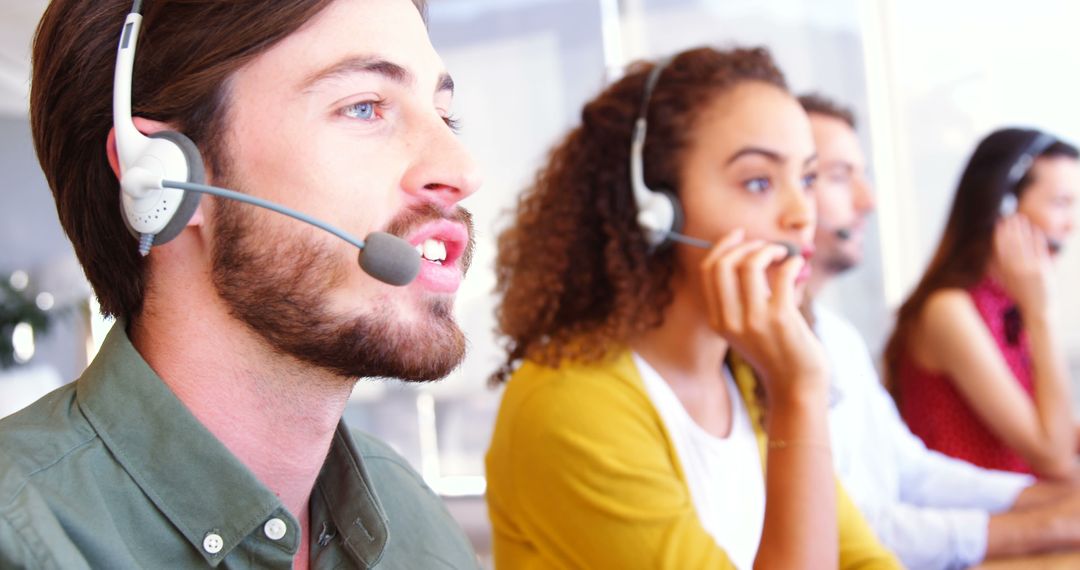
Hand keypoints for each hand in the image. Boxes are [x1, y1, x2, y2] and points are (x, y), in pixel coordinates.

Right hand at [700, 229, 828, 404]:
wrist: (796, 386)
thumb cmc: (778, 352)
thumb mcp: (747, 328)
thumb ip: (744, 299)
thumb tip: (755, 255)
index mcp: (719, 320)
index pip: (708, 271)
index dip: (722, 246)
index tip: (739, 235)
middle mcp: (731, 320)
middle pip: (723, 264)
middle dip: (745, 246)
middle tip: (765, 246)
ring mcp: (754, 320)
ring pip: (750, 265)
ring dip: (769, 250)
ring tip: (782, 254)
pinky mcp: (781, 319)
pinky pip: (782, 275)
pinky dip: (791, 263)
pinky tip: (797, 265)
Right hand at [994, 215, 1053, 317]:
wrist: (1037, 309)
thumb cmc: (1019, 294)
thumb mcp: (1003, 282)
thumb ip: (996, 268)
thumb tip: (988, 254)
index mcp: (1004, 271)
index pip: (1000, 248)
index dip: (999, 234)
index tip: (999, 223)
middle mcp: (1015, 268)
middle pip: (1012, 243)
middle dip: (1010, 228)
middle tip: (1010, 215)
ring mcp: (1030, 268)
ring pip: (1024, 244)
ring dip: (1022, 229)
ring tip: (1021, 218)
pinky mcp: (1043, 269)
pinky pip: (1039, 250)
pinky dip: (1037, 238)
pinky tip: (1035, 229)